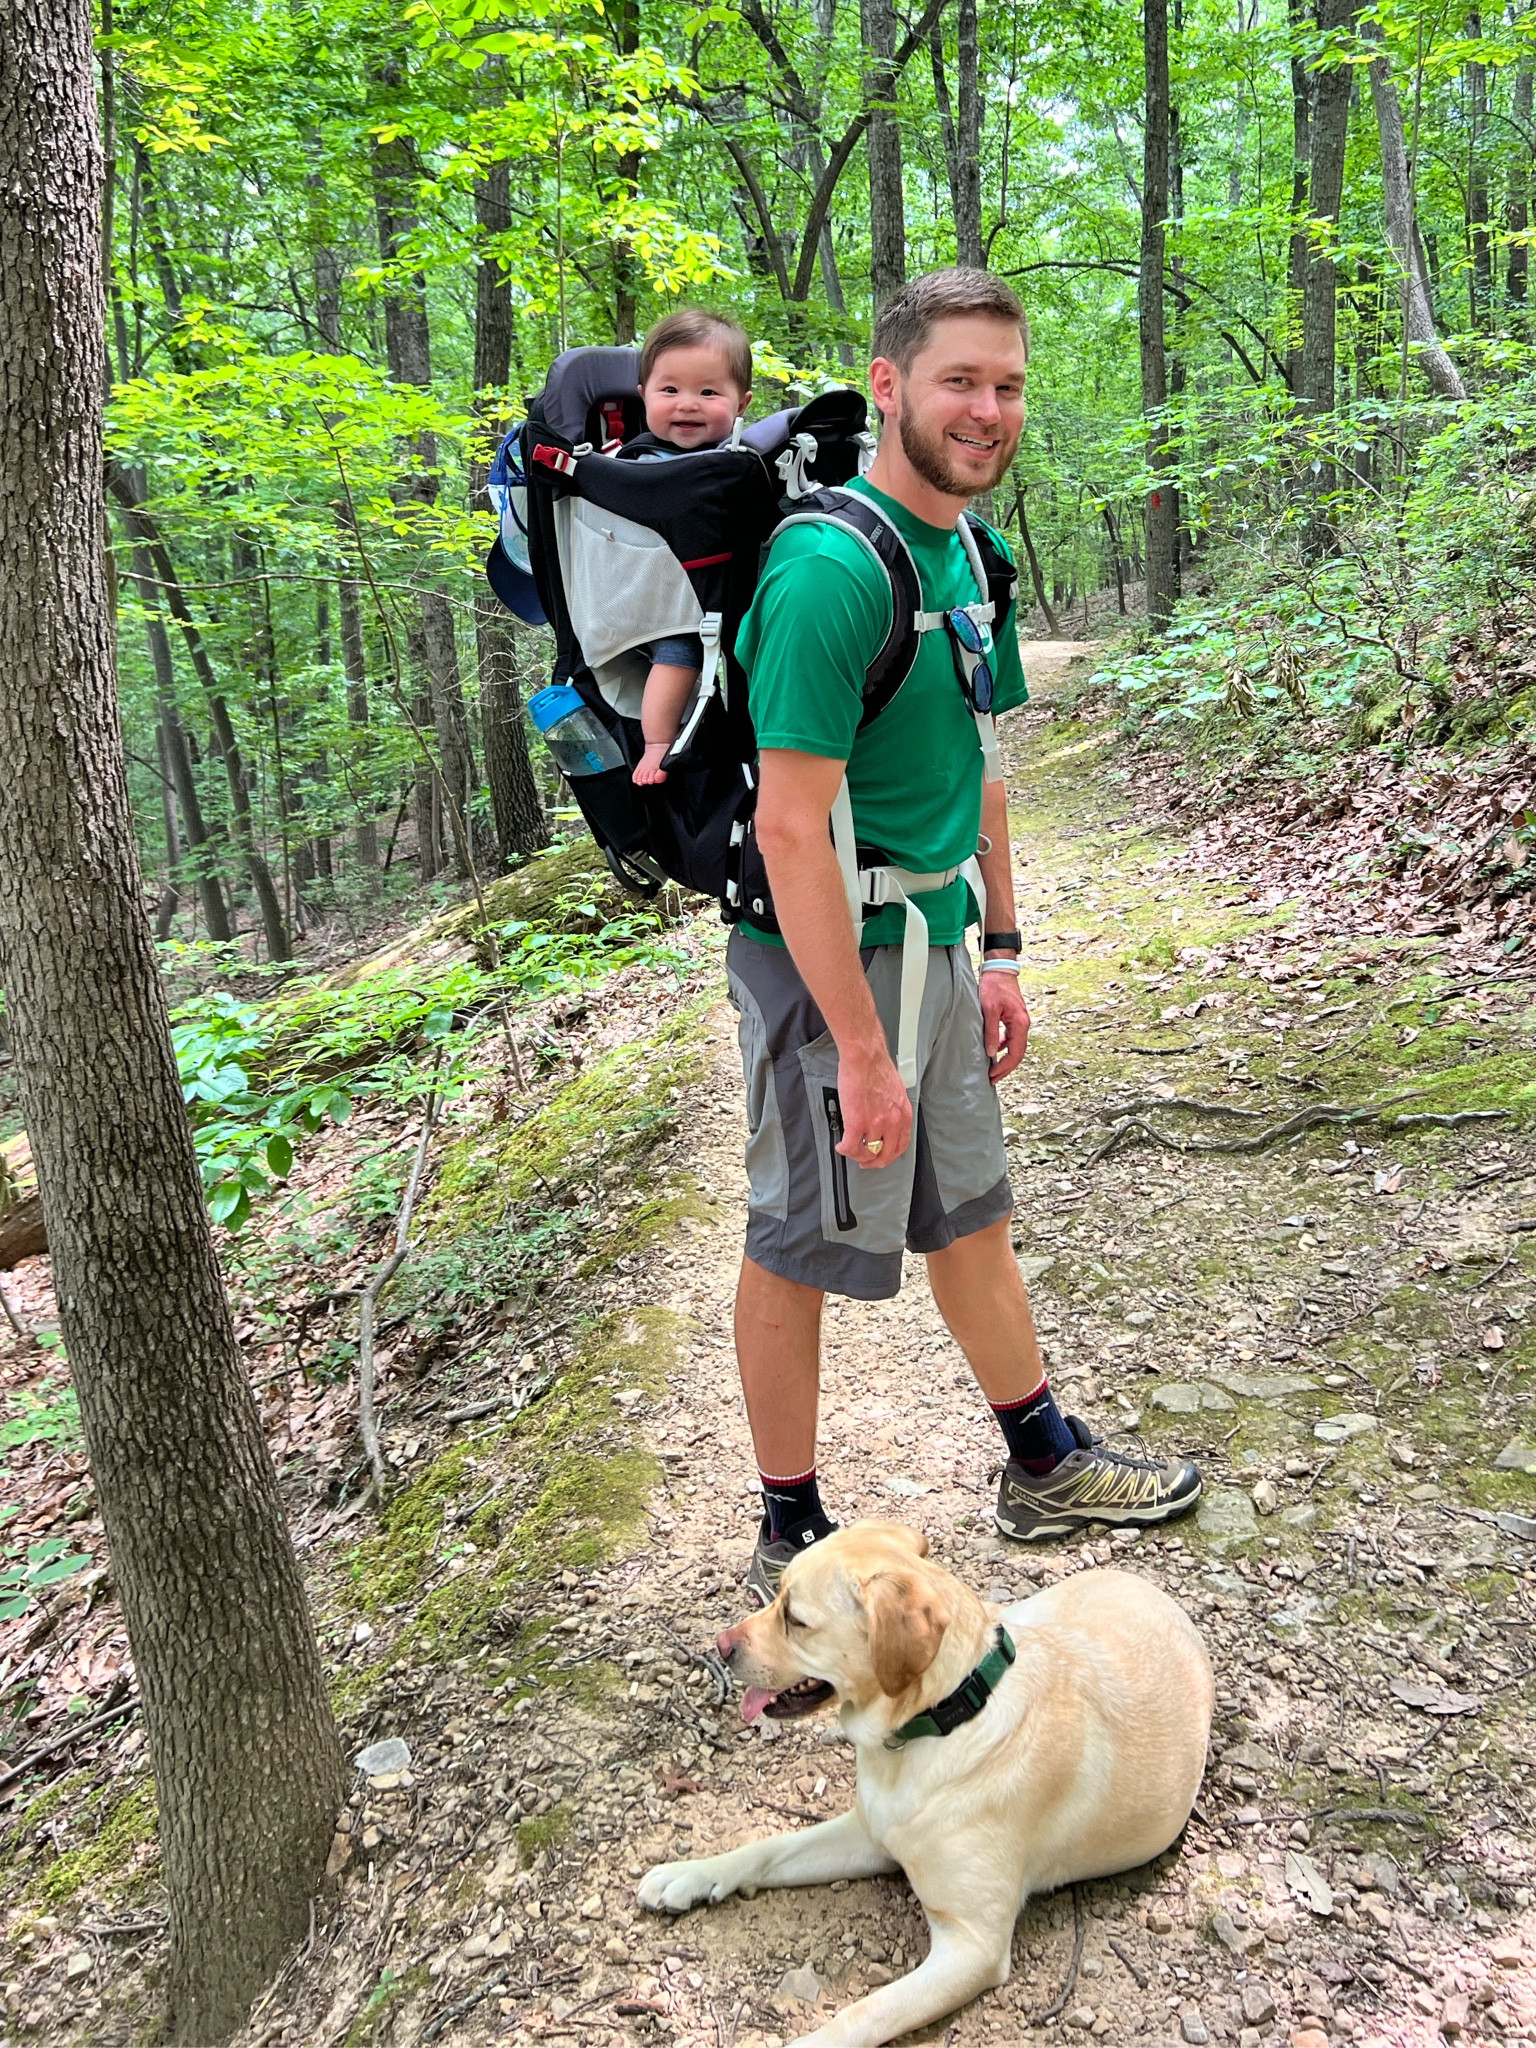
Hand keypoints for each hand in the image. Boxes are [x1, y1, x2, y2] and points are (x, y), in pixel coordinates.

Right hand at [835, 1044, 911, 1168]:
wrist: (865, 1057)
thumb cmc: (877, 1067)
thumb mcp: (895, 1091)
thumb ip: (893, 1108)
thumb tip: (884, 1116)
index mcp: (903, 1114)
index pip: (901, 1145)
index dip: (889, 1155)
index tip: (882, 1156)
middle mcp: (893, 1122)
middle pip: (886, 1154)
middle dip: (875, 1162)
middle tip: (866, 1162)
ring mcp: (875, 1125)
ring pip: (867, 1152)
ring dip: (858, 1155)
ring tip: (851, 1151)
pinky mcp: (857, 1123)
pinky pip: (850, 1146)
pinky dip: (844, 1149)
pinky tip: (841, 1146)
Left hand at [979, 968, 1030, 1082]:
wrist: (1000, 969)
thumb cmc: (995, 985)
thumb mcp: (989, 1010)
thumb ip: (991, 1032)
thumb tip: (992, 1052)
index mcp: (1020, 1023)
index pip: (1016, 1052)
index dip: (1005, 1067)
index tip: (993, 1075)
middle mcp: (1023, 1024)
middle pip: (1018, 1052)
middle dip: (1006, 1067)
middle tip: (993, 1079)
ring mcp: (1019, 1021)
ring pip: (1015, 1046)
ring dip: (1005, 1059)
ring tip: (993, 1069)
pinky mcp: (1014, 1018)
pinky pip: (1011, 1038)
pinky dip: (1003, 1047)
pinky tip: (994, 1051)